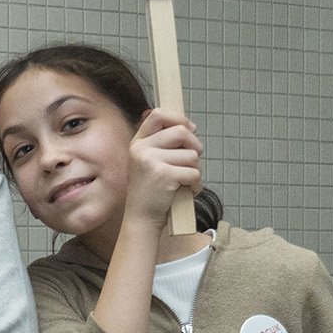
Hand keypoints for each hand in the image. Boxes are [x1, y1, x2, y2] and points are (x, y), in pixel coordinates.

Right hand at [122, 110, 202, 228]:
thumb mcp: (148, 162)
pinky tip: (184, 191)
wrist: (141, 218)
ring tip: (182, 182)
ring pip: (191, 155)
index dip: (178, 119)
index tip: (190, 129)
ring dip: (194, 170)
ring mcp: (151, 161)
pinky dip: (195, 185)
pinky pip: (194, 172)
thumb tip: (187, 125)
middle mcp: (141, 149)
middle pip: (181, 132)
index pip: (158, 114)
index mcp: (138, 143)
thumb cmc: (150, 191)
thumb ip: (161, 143)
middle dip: (194, 146)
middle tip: (191, 161)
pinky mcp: (164, 175)